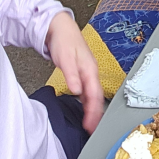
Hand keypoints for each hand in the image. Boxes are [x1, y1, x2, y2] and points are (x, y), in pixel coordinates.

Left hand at [45, 11, 103, 132]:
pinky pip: (88, 91)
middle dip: (96, 114)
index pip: (95, 94)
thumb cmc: (64, 41)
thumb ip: (72, 75)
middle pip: (97, 97)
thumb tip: (78, 91)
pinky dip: (88, 102)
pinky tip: (85, 109)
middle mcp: (92, 72)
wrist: (61, 28)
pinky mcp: (82, 73)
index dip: (94, 111)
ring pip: (93, 95)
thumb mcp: (66, 58)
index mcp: (90, 69)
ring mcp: (88, 73)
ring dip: (93, 110)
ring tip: (90, 125)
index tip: (90, 125)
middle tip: (93, 130)